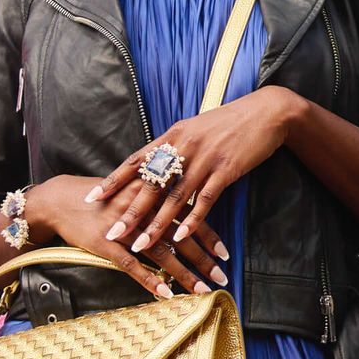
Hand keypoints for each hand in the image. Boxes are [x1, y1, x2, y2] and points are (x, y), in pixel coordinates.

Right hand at [22, 174, 229, 300]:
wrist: (61, 200)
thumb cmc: (102, 196)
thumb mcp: (133, 188)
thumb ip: (160, 197)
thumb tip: (187, 210)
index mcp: (153, 194)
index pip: (189, 216)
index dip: (208, 237)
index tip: (225, 255)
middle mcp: (143, 210)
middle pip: (180, 238)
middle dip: (203, 260)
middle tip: (221, 278)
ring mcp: (125, 229)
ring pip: (162, 254)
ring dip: (184, 275)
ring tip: (201, 291)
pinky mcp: (107, 245)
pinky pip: (133, 266)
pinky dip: (150, 281)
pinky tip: (165, 295)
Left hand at [87, 87, 300, 275]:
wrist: (266, 112)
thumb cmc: (230, 123)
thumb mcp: (195, 129)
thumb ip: (175, 146)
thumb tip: (155, 163)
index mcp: (173, 135)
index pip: (135, 160)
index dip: (113, 181)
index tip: (92, 198)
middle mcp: (184, 146)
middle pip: (150, 184)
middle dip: (129, 211)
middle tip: (111, 232)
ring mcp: (205, 158)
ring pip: (174, 198)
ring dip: (156, 225)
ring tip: (140, 245)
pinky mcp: (226, 170)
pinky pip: (204, 200)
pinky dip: (191, 221)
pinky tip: (180, 238)